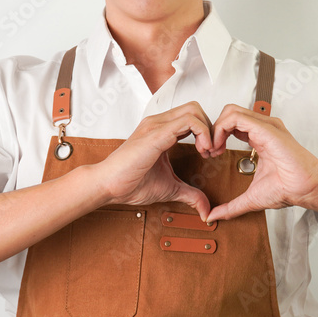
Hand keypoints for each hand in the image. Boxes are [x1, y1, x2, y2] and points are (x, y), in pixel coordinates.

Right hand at [87, 102, 214, 219]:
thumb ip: (190, 194)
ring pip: (194, 110)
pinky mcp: (157, 134)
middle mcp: (159, 123)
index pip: (192, 117)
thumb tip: (205, 208)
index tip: (208, 154)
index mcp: (161, 131)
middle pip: (196, 108)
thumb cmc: (130, 183)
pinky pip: (188, 121)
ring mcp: (157, 125)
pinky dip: (203, 133)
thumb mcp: (170, 188)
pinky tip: (201, 152)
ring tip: (206, 151)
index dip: (206, 133)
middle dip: (210, 128)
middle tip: (210, 151)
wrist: (107, 185)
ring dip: (208, 130)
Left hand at [205, 104, 317, 221]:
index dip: (217, 136)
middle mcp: (263, 128)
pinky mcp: (265, 127)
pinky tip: (219, 146)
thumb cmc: (289, 188)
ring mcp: (264, 125)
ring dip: (215, 128)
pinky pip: (235, 117)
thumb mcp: (251, 198)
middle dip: (213, 130)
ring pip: (230, 111)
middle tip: (209, 151)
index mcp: (261, 138)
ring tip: (213, 149)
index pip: (232, 124)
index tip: (211, 155)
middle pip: (229, 113)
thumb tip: (213, 216)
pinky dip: (221, 129)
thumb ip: (231, 207)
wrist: (306, 188)